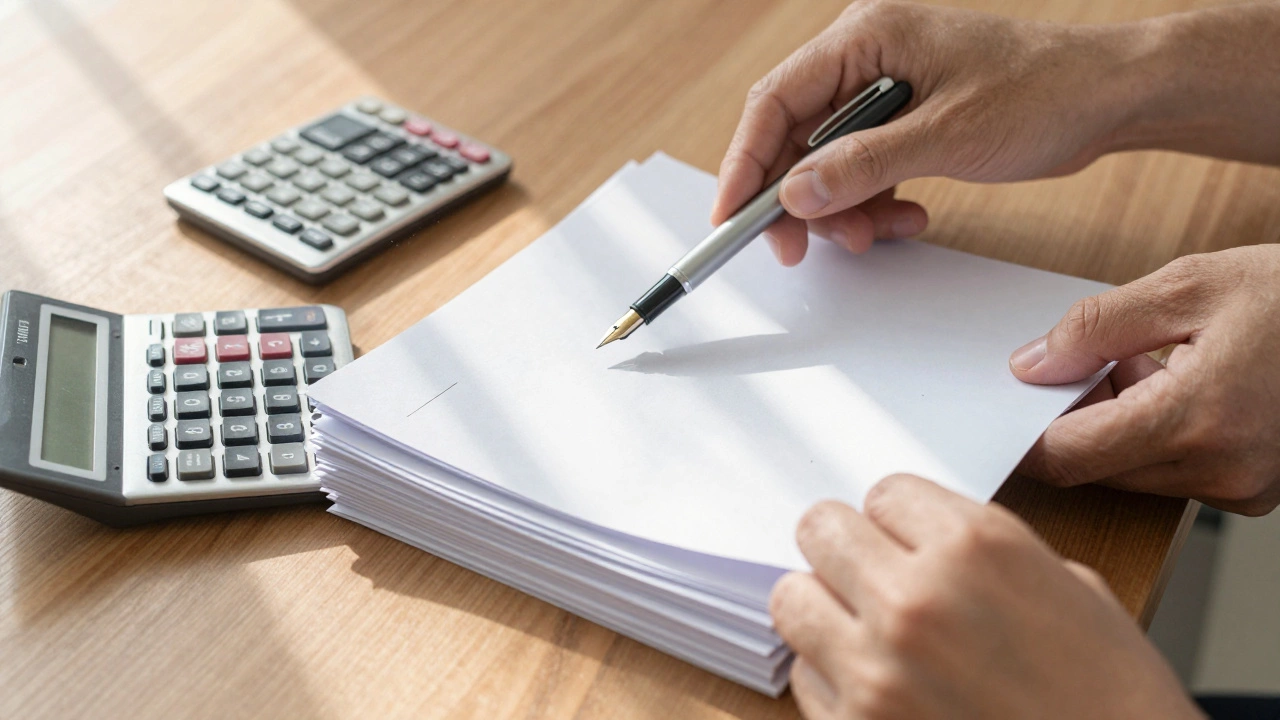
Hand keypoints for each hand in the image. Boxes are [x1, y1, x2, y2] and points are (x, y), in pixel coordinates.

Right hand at [714, 0, 1148, 264]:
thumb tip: (793, 193)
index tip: (731, 217)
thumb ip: (862, 164)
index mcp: (867, 36)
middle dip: (799, 199)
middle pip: (794, 137)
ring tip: (879, 231)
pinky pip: (860, 171)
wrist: (1110, 97)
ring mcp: (883, 91)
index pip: (776, 100)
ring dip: (842, 209)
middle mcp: (866, 58)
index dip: (745, 162)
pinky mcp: (902, 121)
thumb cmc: (1045, 91)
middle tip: (801, 247)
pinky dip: (871, 203)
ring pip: (824, 163)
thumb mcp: (947, 134)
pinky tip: (904, 218)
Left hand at [770, 475, 1199, 719]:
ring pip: (793, 597)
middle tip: (870, 574)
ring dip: (825, 607)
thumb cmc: (1112, 697)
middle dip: (846, 548)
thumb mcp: (1070, 590)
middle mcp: (915, 597)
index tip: (907, 540)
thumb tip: (917, 539)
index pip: (884, 492)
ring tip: (864, 628)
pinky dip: (831, 676)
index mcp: (976, 546)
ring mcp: (876, 668)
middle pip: (821, 529)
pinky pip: (803, 675)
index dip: (899, 519)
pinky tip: (877, 687)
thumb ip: (981, 552)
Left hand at [1010, 245, 1279, 514]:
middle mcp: (1223, 470)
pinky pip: (1174, 471)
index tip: (1001, 410)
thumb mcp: (1189, 286)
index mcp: (1200, 419)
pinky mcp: (1256, 490)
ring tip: (1154, 361)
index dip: (1026, 435)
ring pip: (1133, 472)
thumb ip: (1096, 327)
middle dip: (1078, 418)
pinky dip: (1157, 434)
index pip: (1072, 455)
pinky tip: (1184, 383)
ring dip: (1119, 424)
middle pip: (1099, 467)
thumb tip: (1030, 365)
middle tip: (1092, 358)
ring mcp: (1244, 487)